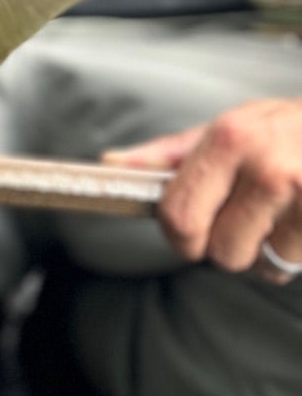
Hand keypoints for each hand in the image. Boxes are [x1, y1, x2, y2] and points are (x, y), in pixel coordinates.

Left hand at [104, 97, 301, 281]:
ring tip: (276, 215)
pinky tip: (297, 222)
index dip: (181, 237)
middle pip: (222, 252)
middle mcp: (266, 168)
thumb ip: (168, 156)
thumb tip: (111, 165)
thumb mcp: (223, 130)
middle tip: (241, 219)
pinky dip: (291, 253)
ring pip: (263, 265)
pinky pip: (292, 264)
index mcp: (228, 141)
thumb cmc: (277, 130)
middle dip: (227, 247)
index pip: (180, 217)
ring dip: (265, 252)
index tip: (191, 232)